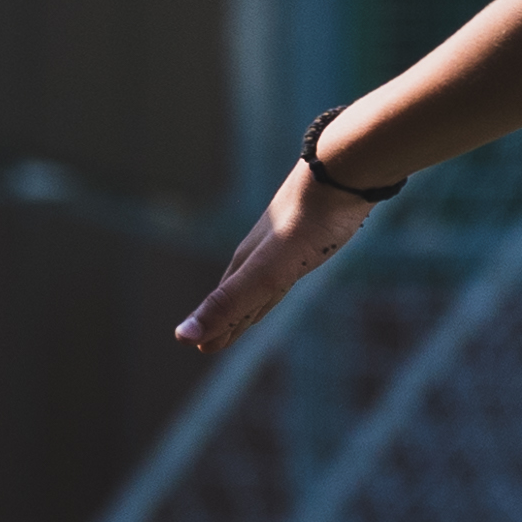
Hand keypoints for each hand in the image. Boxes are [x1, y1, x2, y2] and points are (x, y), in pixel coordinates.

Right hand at [175, 159, 374, 356]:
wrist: (340, 172)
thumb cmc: (305, 223)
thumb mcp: (266, 272)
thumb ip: (229, 304)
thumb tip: (182, 339)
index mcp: (247, 264)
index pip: (226, 305)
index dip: (215, 328)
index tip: (199, 349)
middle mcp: (261, 252)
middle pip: (241, 295)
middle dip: (228, 319)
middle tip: (213, 342)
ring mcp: (287, 240)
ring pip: (265, 278)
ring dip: (253, 300)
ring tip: (247, 313)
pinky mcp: (315, 229)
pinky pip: (294, 258)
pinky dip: (283, 275)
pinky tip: (290, 266)